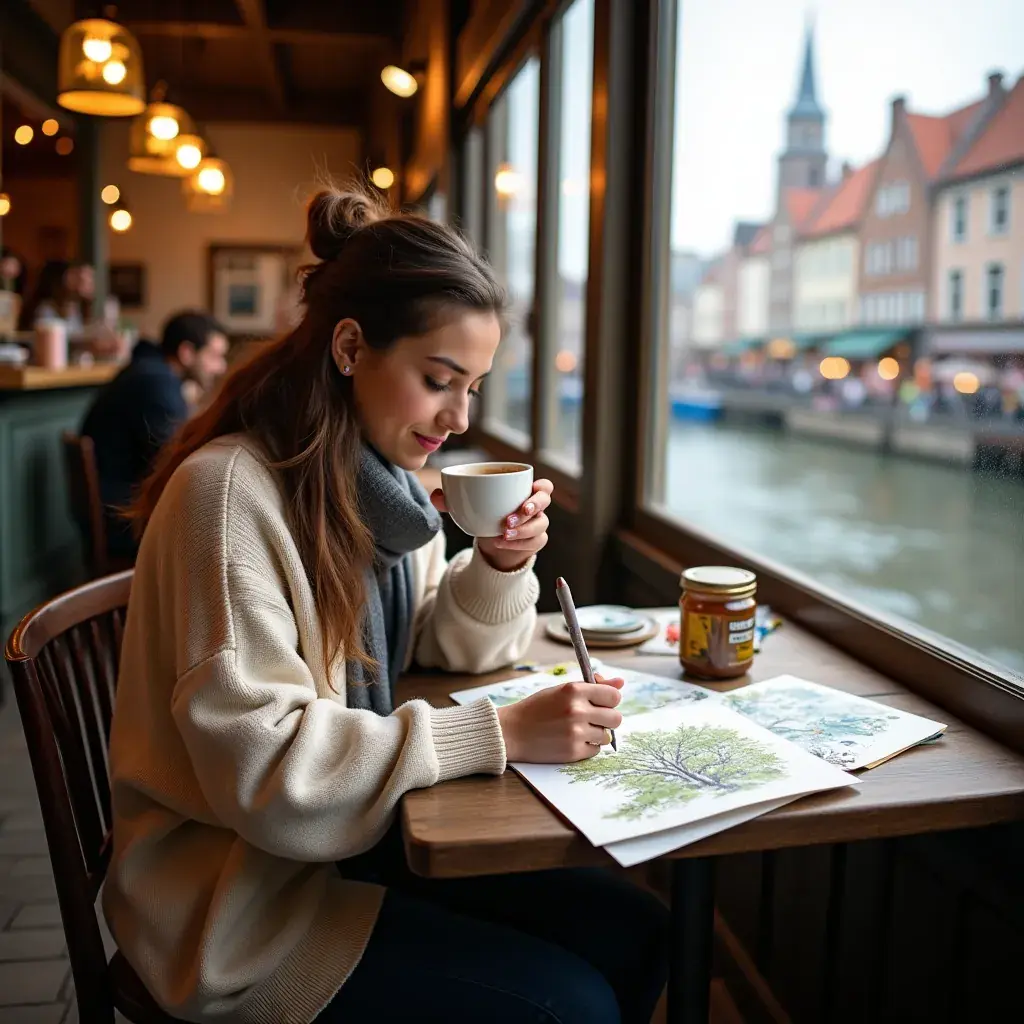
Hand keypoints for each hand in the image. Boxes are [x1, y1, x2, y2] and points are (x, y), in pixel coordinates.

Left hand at [430, 479, 553, 572]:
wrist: (492, 541)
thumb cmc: (485, 515)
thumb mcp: (468, 507)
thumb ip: (452, 500)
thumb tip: (436, 496)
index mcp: (524, 491)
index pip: (544, 485)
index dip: (542, 486)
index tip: (532, 487)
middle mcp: (535, 507)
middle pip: (545, 501)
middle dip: (532, 506)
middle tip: (512, 514)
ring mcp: (537, 525)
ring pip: (540, 524)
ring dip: (523, 528)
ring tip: (503, 531)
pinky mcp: (535, 542)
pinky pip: (535, 542)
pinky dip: (518, 543)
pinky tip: (501, 542)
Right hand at [497, 674, 623, 762]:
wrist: (512, 731)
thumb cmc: (538, 708)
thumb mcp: (563, 690)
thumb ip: (594, 686)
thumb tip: (622, 682)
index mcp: (574, 690)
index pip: (614, 696)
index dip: (610, 700)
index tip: (601, 703)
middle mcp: (577, 710)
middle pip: (616, 718)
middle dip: (607, 719)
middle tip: (592, 718)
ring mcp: (576, 732)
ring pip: (606, 736)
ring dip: (596, 734)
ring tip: (577, 730)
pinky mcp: (573, 752)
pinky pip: (595, 750)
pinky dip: (587, 746)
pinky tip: (571, 740)